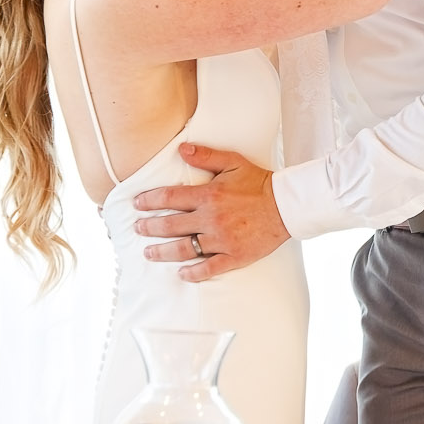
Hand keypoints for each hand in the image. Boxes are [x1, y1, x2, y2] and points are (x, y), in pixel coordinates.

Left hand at [131, 144, 288, 281]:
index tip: (137, 204)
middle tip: (137, 229)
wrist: (286, 206)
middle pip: (171, 225)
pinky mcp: (234, 256)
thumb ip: (206, 156)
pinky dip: (194, 273)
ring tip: (148, 253)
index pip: (170, 197)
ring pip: (184, 248)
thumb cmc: (259, 183)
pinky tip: (181, 274)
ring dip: (162, 252)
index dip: (150, 200)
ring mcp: (221, 239)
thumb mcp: (233, 162)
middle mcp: (211, 218)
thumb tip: (181, 149)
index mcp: (209, 195)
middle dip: (149, 227)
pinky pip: (209, 267)